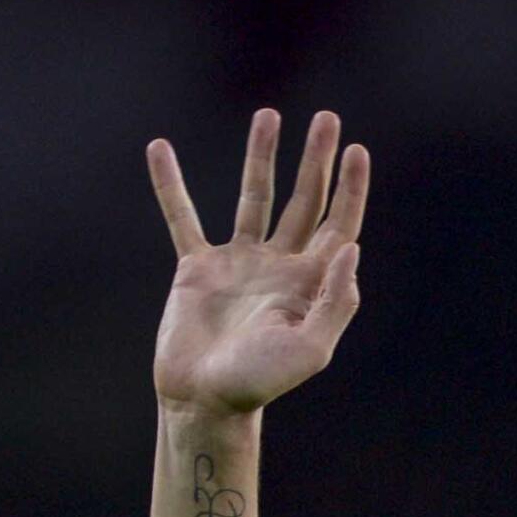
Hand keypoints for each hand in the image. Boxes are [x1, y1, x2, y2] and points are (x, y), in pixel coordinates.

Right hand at [147, 109, 368, 414]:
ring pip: (254, 198)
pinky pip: (183, 218)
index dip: (350, 189)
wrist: (204, 401)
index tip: (356, 150)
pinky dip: (171, 185)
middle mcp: (278, 267)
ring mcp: (238, 265)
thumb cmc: (259, 383)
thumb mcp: (309, 350)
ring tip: (268, 116)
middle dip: (316, 161)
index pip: (338, 225)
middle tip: (326, 118)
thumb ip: (334, 302)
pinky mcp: (196, 270)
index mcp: (309, 284)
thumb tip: (351, 247)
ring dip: (261, 157)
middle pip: (305, 202)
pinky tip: (159, 149)